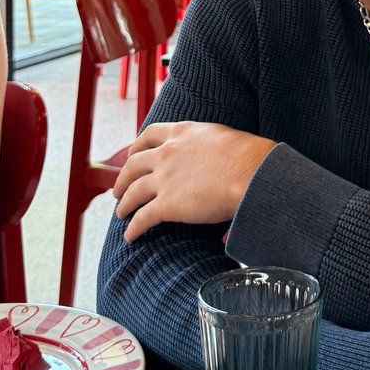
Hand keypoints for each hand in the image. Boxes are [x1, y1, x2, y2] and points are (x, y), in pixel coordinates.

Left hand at [113, 122, 275, 240]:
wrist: (251, 172)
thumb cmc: (248, 155)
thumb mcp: (221, 137)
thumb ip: (205, 145)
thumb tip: (211, 155)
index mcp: (182, 132)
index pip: (150, 134)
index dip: (137, 146)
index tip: (132, 154)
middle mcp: (167, 152)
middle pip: (134, 165)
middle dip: (123, 178)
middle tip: (119, 189)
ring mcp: (164, 178)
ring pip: (133, 192)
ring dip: (124, 204)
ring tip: (121, 214)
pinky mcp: (167, 204)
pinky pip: (142, 218)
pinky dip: (133, 228)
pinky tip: (130, 237)